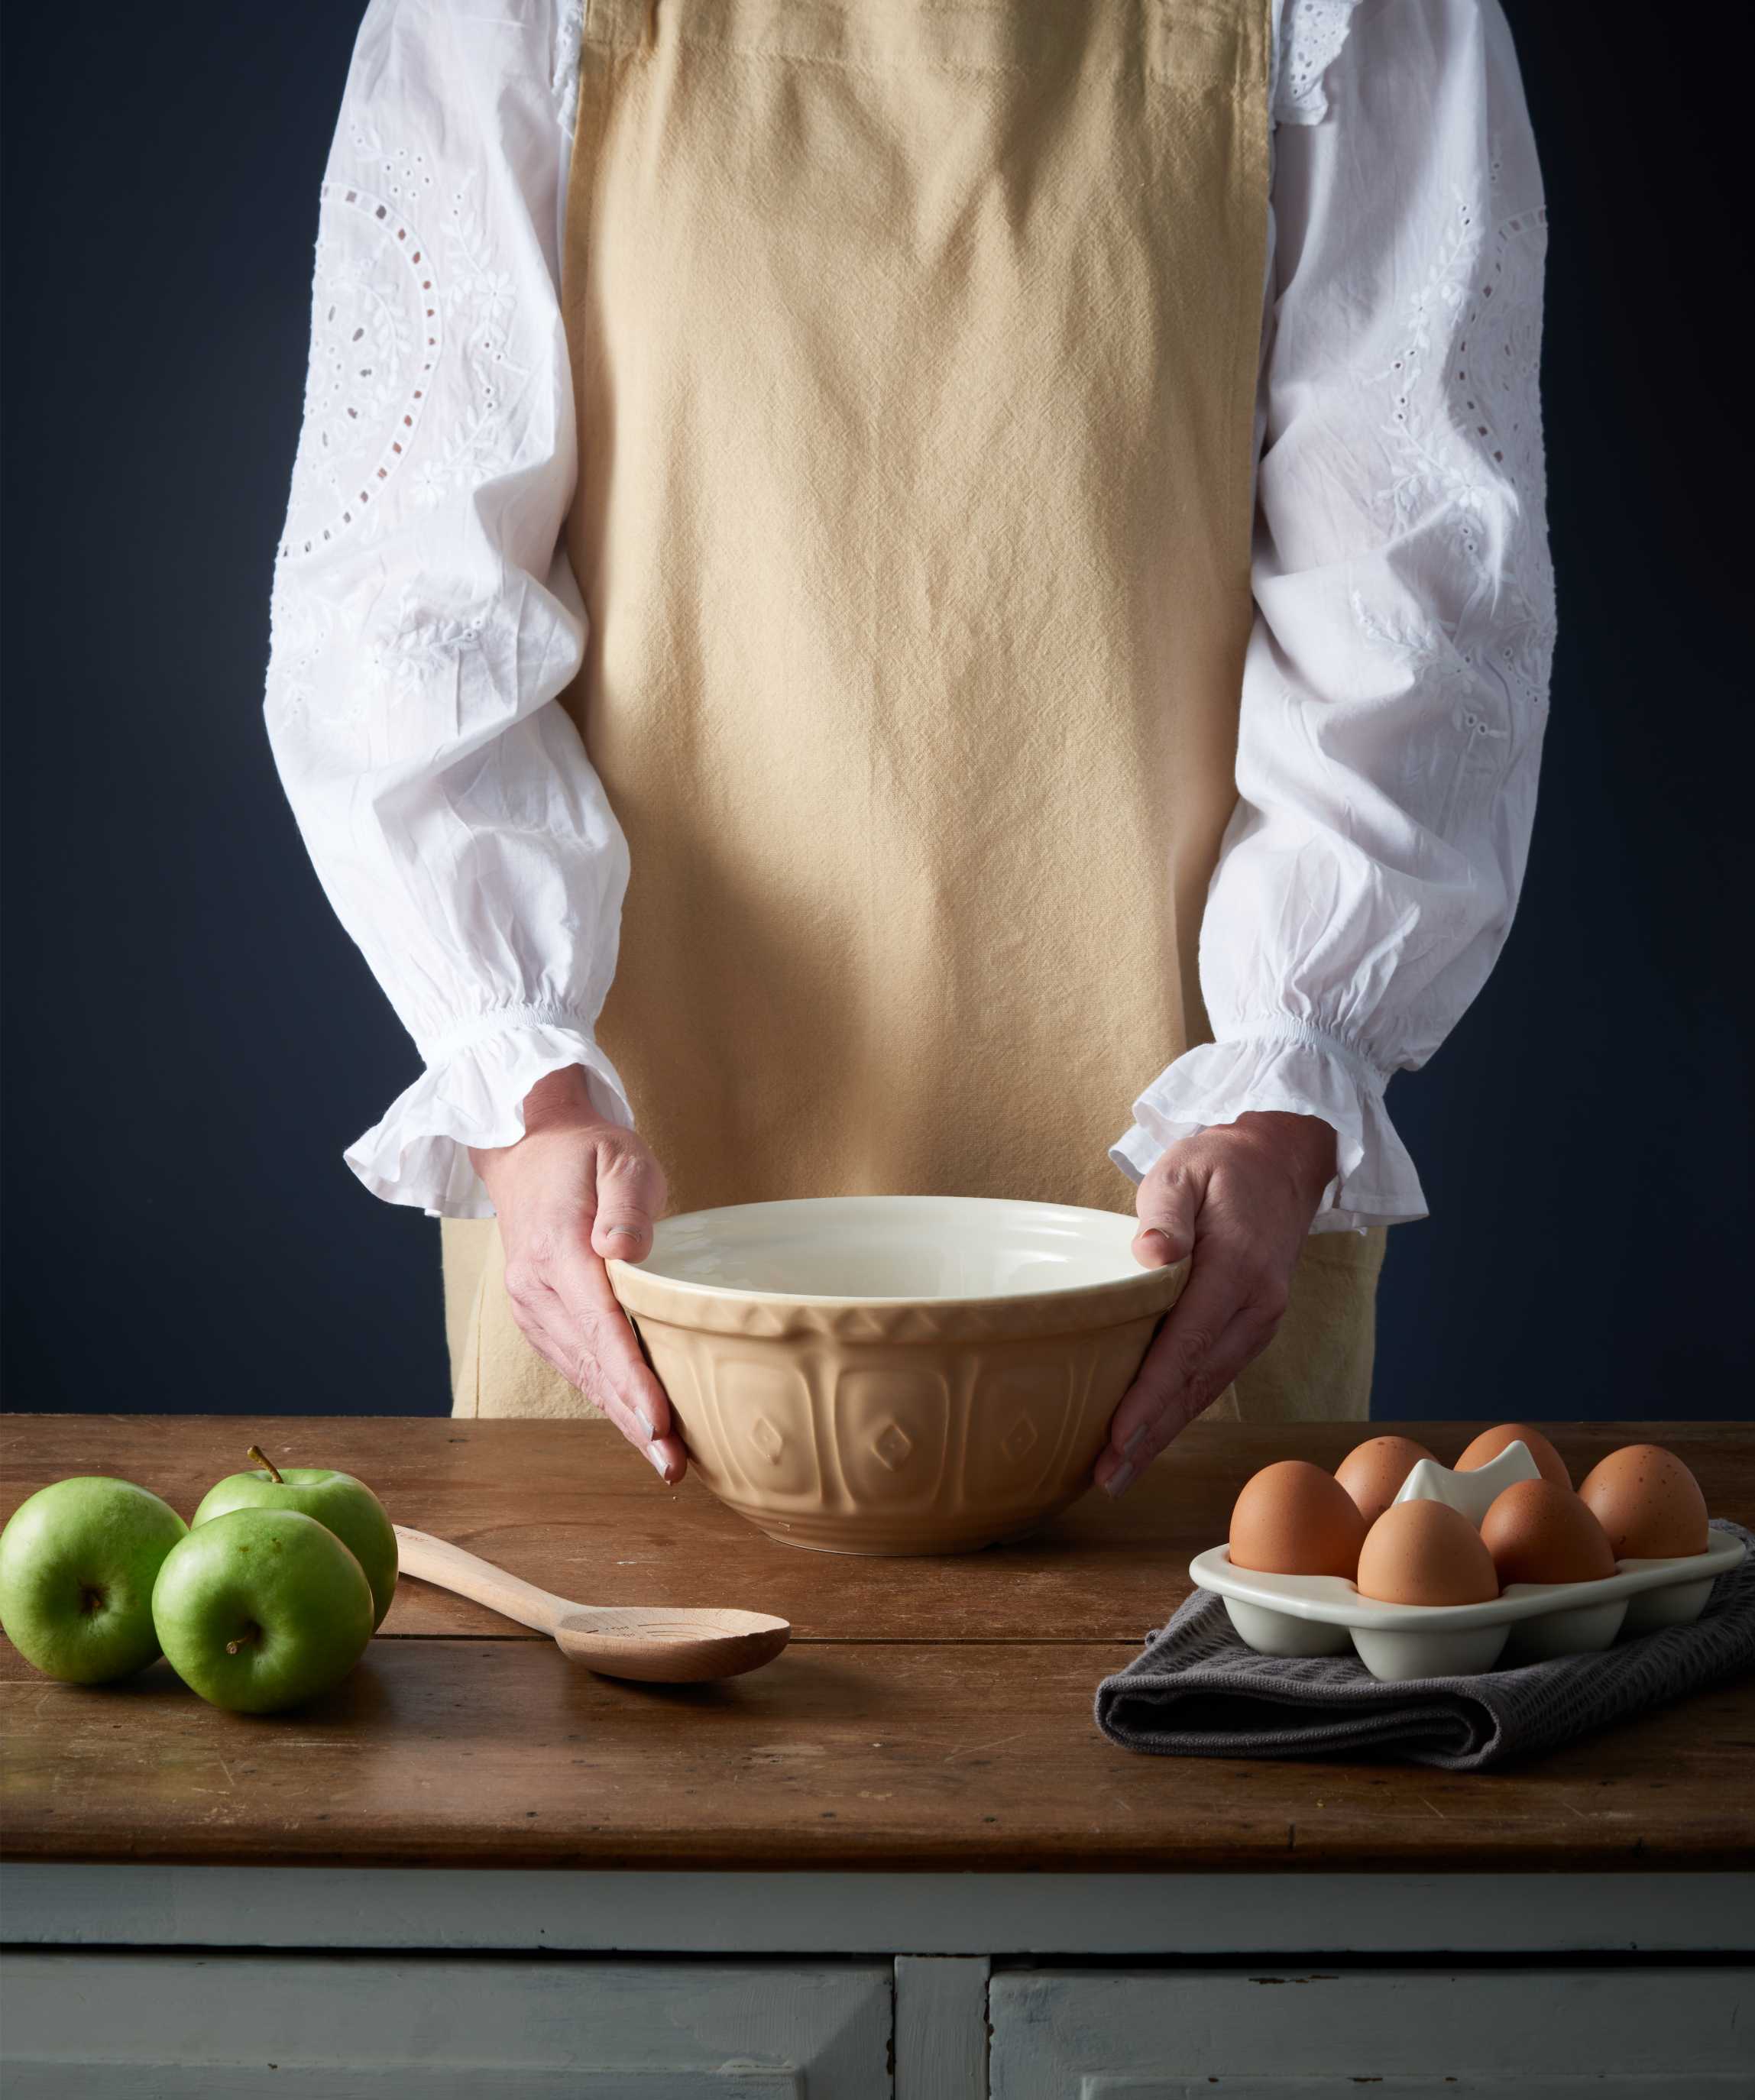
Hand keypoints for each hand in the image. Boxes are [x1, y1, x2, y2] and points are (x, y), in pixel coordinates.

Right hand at [469, 1067, 685, 1481]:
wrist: (529, 1149)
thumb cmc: (587, 1153)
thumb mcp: (619, 1156)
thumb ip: (627, 1203)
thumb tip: (625, 1250)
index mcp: (557, 1251)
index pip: (600, 1327)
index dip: (630, 1379)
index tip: (658, 1422)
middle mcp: (536, 1289)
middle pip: (593, 1366)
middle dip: (634, 1420)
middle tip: (675, 1467)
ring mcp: (532, 1307)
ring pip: (584, 1374)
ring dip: (623, 1419)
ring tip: (667, 1461)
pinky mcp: (539, 1317)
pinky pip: (578, 1364)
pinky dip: (608, 1396)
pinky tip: (639, 1425)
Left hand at [1094, 1111, 1337, 1497]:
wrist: (1280, 1165)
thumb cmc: (1220, 1167)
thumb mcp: (1184, 1171)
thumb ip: (1165, 1215)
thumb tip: (1151, 1257)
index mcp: (1237, 1268)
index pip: (1187, 1345)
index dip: (1150, 1396)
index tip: (1116, 1435)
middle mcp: (1255, 1307)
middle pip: (1196, 1384)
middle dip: (1150, 1436)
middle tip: (1104, 1478)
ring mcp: (1258, 1322)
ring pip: (1205, 1390)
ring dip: (1162, 1434)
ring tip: (1117, 1473)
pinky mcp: (1251, 1328)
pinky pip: (1211, 1377)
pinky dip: (1179, 1411)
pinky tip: (1149, 1436)